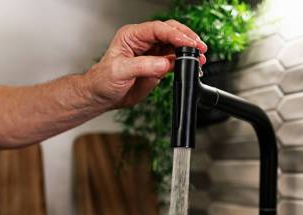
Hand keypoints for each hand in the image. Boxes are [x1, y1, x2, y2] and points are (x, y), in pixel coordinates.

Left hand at [84, 20, 207, 108]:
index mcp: (132, 36)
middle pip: (170, 32)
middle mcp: (144, 42)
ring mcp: (152, 54)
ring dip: (189, 51)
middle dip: (186, 38)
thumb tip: (164, 63)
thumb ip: (143, 66)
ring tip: (200, 58)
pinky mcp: (157, 66)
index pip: (158, 29)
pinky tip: (192, 67)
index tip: (187, 43)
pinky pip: (175, 61)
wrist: (102, 96)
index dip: (175, 34)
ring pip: (175, 46)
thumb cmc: (103, 81)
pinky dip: (185, 63)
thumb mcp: (120, 71)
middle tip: (199, 47)